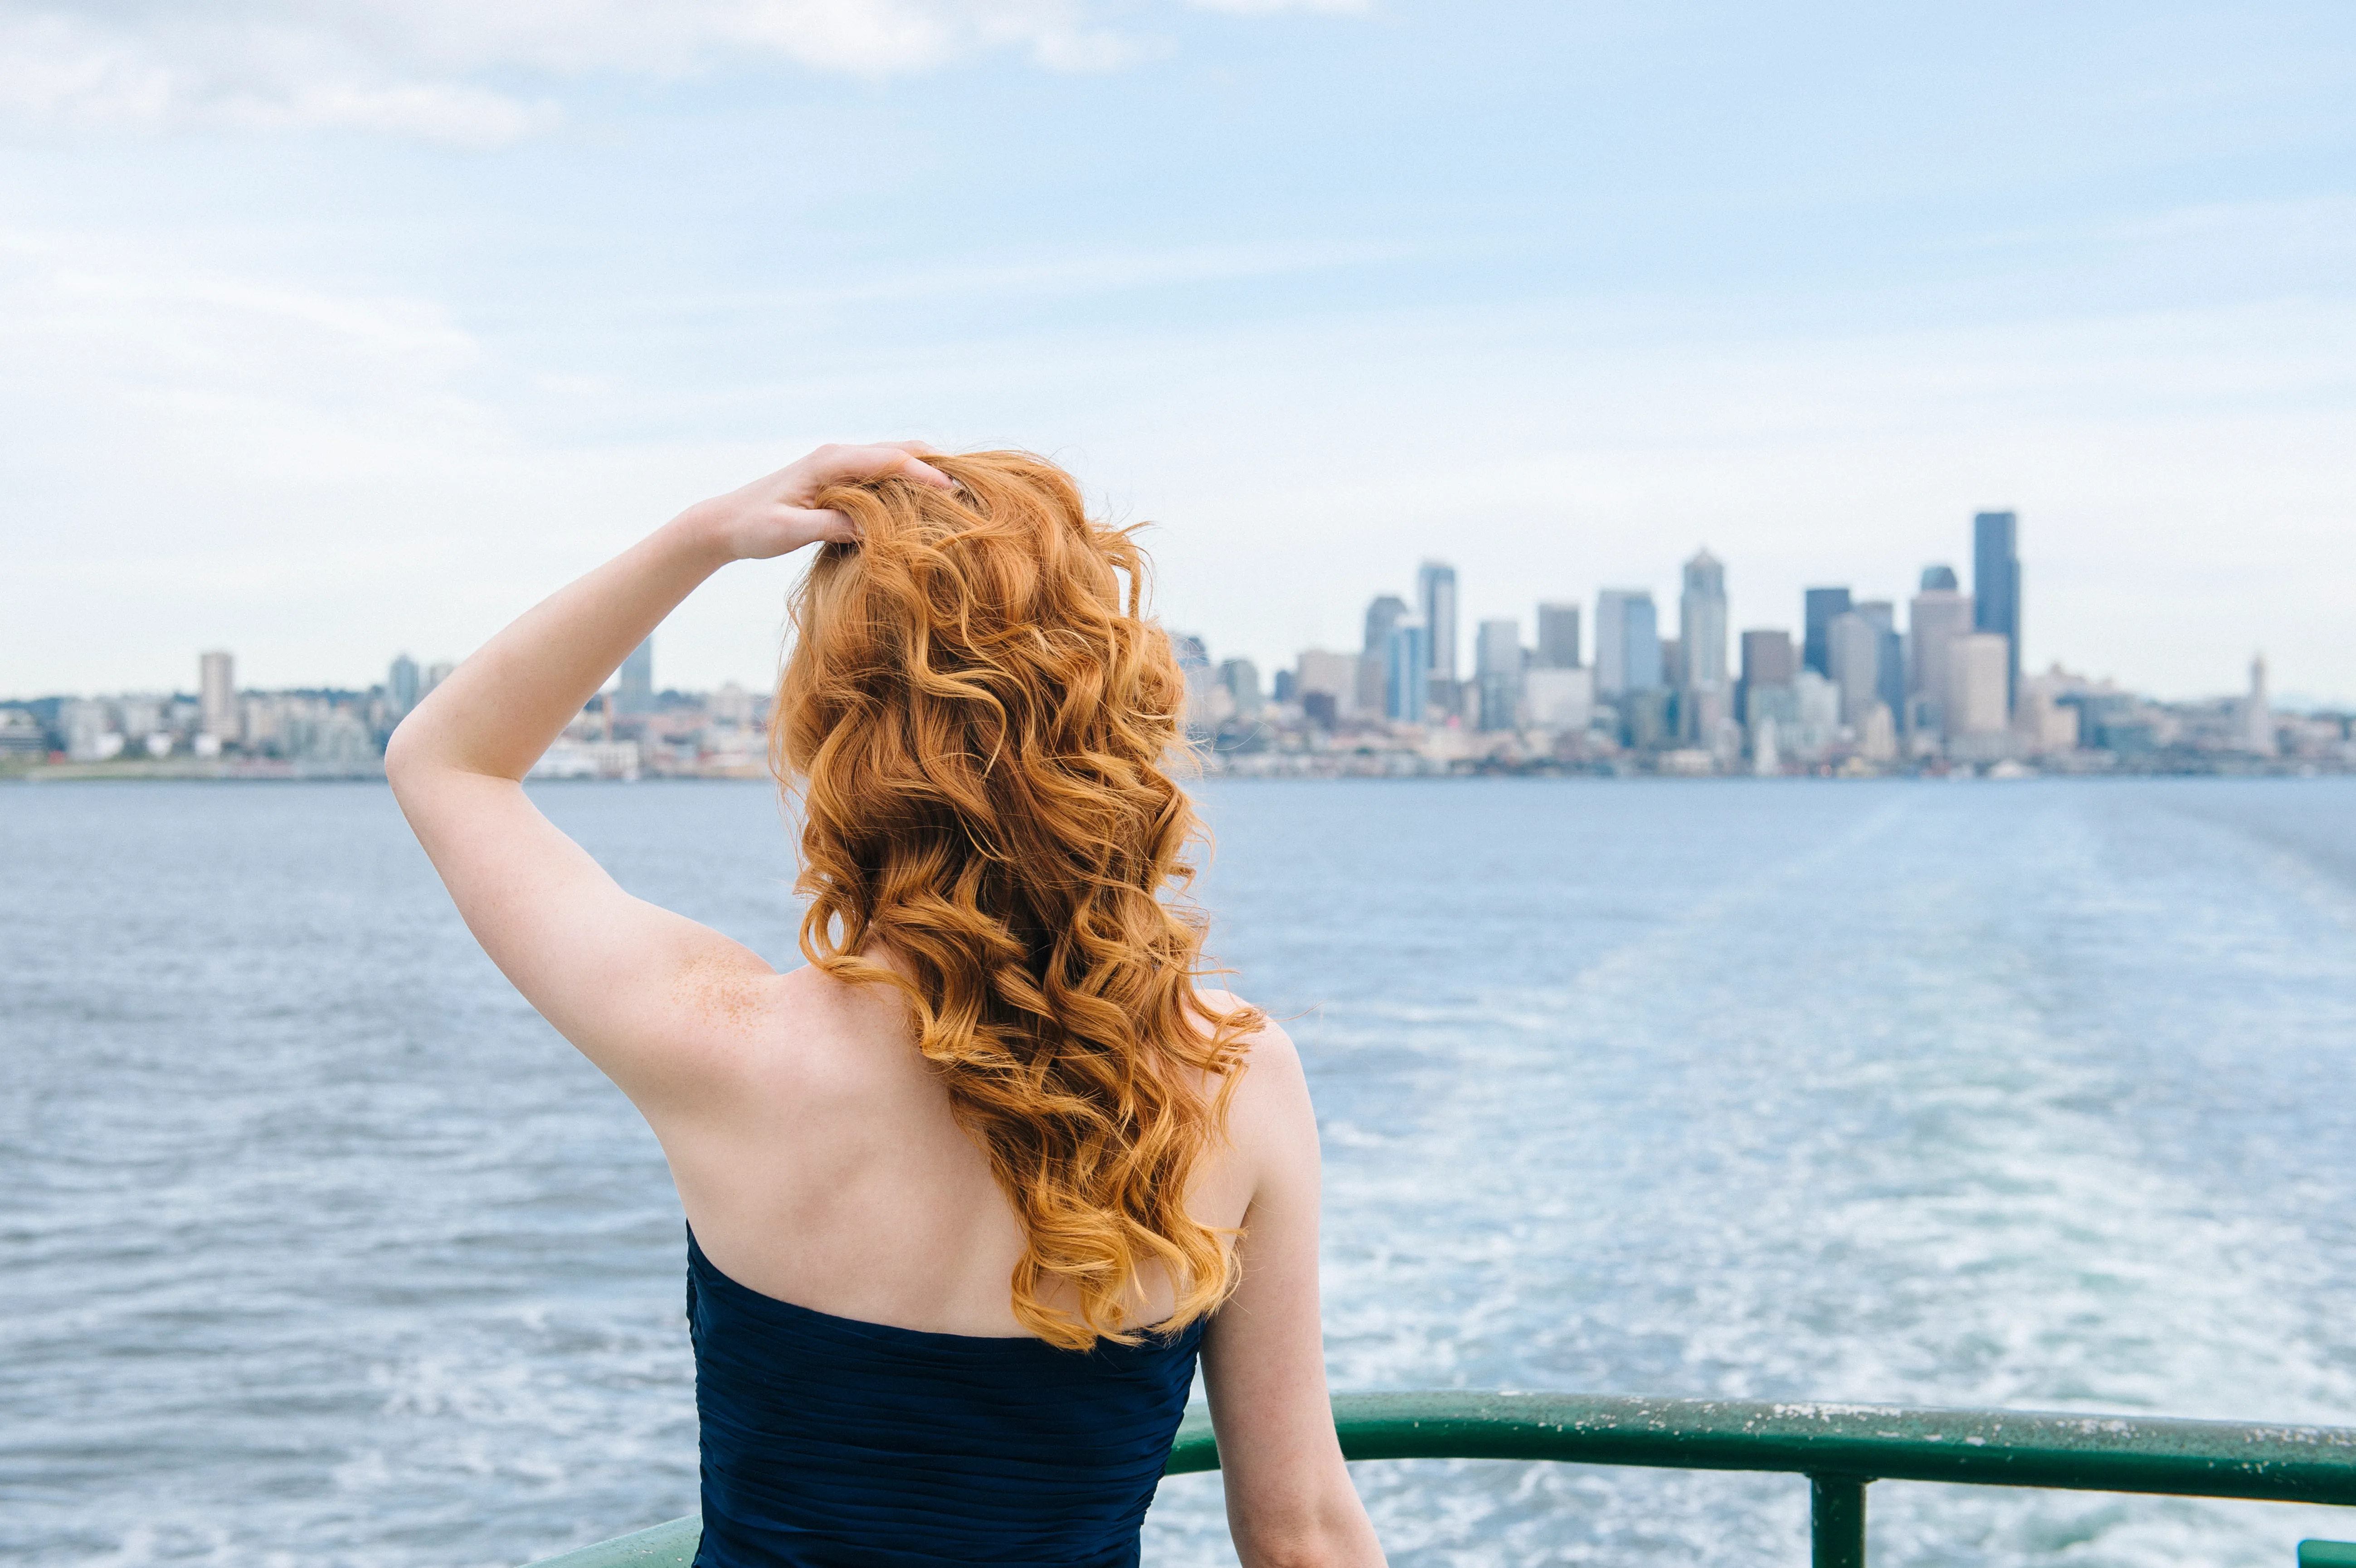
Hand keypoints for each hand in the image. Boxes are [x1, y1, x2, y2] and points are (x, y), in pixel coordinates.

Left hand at [687, 442, 956, 560]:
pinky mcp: (838, 481)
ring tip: (957, 495)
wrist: (723, 523)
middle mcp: (838, 456)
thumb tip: (875, 528)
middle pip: (900, 450)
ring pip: (893, 460)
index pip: (889, 460)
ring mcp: (839, 466)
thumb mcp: (790, 531)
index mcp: (829, 461)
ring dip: (923, 473)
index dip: (924, 475)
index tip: (953, 491)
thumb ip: (832, 525)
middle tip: (971, 487)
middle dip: (935, 465)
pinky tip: (923, 504)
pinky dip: (907, 483)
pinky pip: (882, 476)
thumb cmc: (753, 526)